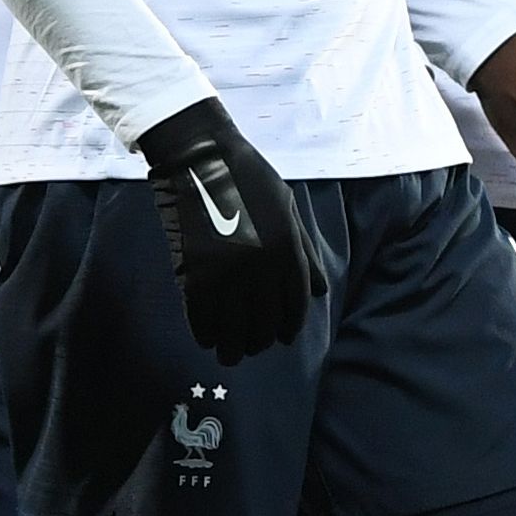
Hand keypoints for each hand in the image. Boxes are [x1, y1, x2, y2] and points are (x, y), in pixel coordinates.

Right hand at [136, 96, 324, 361]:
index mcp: (287, 249)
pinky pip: (201, 315)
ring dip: (233, 346)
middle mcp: (262, 266)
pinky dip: (205, 332)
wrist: (200, 160)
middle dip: (261, 341)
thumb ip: (305, 250)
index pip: (296, 302)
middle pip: (265, 319)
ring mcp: (228, 271)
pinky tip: (206, 339)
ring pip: (234, 324)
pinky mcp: (195, 272)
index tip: (283, 338)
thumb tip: (320, 290)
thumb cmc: (249, 179)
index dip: (290, 325)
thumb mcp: (288, 208)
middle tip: (253, 348)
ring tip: (230, 355)